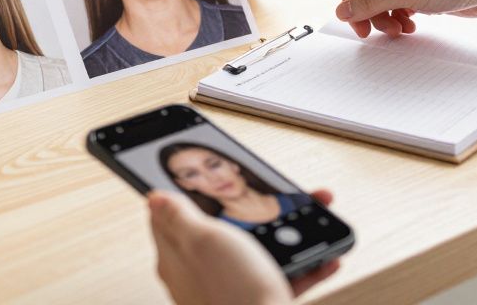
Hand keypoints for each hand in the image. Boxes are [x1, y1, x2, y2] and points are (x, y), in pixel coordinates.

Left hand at [148, 189, 340, 304]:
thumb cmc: (233, 294)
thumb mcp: (203, 240)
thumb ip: (179, 217)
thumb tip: (155, 199)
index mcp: (178, 256)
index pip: (171, 217)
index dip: (190, 194)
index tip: (209, 183)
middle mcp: (199, 276)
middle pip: (222, 232)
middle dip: (251, 213)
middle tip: (273, 201)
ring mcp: (228, 292)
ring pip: (256, 253)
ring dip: (285, 237)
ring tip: (310, 225)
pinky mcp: (254, 304)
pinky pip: (279, 279)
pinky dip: (301, 268)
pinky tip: (321, 260)